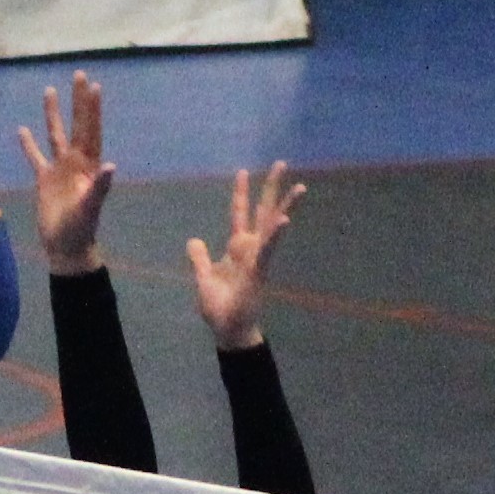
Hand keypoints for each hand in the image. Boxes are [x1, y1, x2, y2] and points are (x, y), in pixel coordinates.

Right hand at [18, 73, 115, 276]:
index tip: (94, 86)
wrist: (66, 247)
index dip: (92, 109)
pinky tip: (22, 129)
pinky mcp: (44, 180)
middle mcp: (75, 162)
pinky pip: (35, 157)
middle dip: (77, 101)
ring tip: (49, 90)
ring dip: (53, 114)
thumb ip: (99, 187)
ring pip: (55, 135)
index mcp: (88, 165)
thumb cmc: (80, 229)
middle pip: (76, 124)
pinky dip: (29, 144)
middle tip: (79, 74)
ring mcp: (59, 169)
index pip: (91, 130)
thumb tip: (110, 166)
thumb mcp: (90, 207)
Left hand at [184, 163, 303, 350]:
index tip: (243, 170)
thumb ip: (200, 258)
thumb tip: (193, 240)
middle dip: (271, 187)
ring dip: (286, 206)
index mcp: (237, 247)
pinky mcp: (259, 270)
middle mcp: (251, 248)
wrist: (228, 331)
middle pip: (262, 211)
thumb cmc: (219, 308)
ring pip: (273, 226)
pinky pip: (268, 249)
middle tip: (281, 162)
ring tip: (300, 187)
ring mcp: (257, 258)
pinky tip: (285, 220)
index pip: (238, 213)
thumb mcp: (203, 278)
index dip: (240, 193)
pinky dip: (275, 235)